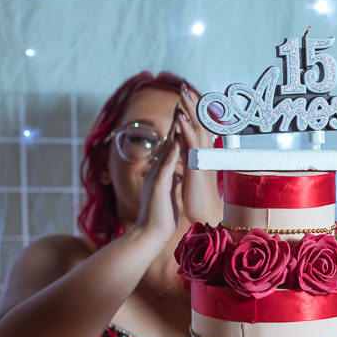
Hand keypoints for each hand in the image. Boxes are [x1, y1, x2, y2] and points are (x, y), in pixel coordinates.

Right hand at [132, 112, 183, 245]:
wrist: (150, 234)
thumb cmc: (160, 217)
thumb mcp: (169, 194)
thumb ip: (172, 182)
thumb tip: (177, 175)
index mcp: (163, 174)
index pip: (172, 149)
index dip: (179, 132)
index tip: (186, 116)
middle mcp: (158, 172)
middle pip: (168, 143)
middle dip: (175, 123)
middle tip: (181, 102)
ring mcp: (157, 177)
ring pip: (166, 150)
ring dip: (173, 131)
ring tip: (179, 112)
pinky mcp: (159, 186)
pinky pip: (166, 166)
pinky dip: (171, 153)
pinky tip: (177, 141)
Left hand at [178, 87, 226, 225]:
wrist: (203, 214)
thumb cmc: (196, 199)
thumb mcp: (190, 174)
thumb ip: (187, 161)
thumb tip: (182, 153)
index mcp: (199, 155)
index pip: (196, 127)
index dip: (192, 111)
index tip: (186, 95)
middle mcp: (203, 153)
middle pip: (199, 122)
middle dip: (192, 104)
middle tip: (185, 85)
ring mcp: (202, 159)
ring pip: (197, 128)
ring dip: (190, 110)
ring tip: (183, 92)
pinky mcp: (196, 167)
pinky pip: (191, 144)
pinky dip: (186, 128)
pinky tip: (180, 116)